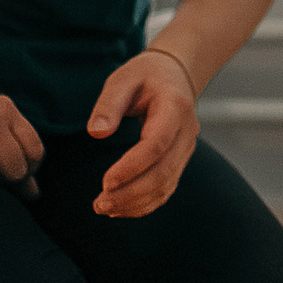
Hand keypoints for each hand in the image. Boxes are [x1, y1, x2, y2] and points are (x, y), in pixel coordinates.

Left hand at [85, 48, 199, 217]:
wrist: (174, 75)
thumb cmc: (145, 75)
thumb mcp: (123, 78)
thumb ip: (108, 104)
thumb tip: (96, 133)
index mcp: (174, 108)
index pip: (155, 145)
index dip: (132, 167)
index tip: (105, 182)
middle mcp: (186, 132)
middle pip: (163, 172)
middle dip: (131, 193)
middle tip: (99, 203)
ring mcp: (186, 149)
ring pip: (166, 185)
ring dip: (136, 203)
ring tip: (104, 208)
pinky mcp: (180, 160)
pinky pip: (166, 188)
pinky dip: (145, 203)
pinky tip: (121, 208)